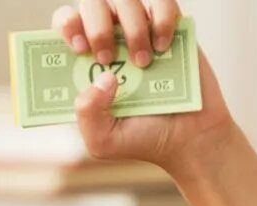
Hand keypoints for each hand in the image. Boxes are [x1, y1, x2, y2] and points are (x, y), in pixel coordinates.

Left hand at [53, 0, 234, 174]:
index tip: (79, 47)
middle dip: (96, 26)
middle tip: (108, 58)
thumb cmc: (142, 139)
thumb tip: (103, 78)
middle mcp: (110, 39)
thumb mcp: (102, 140)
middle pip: (92, 3)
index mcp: (86, 62)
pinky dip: (162, 21)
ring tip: (143, 63)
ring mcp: (140, 29)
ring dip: (132, 29)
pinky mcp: (171, 26)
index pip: (65, 22)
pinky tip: (163, 48)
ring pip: (126, 0)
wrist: (191, 139)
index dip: (67, 24)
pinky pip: (163, 2)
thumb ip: (87, 113)